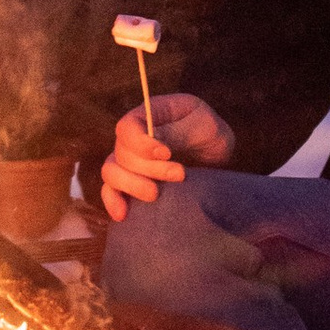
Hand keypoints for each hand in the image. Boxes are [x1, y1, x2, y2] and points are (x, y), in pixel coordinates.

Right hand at [98, 92, 233, 223]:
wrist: (218, 158)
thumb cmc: (211, 135)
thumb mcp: (203, 126)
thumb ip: (178, 131)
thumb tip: (152, 137)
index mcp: (149, 115)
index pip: (128, 126)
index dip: (140, 142)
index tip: (167, 153)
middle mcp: (133, 138)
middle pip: (122, 153)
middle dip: (149, 168)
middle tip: (180, 174)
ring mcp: (129, 161)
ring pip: (111, 172)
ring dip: (131, 185)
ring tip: (155, 195)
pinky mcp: (132, 183)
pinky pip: (111, 190)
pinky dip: (113, 201)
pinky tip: (122, 214)